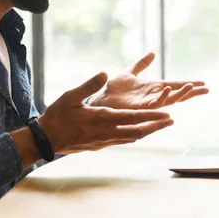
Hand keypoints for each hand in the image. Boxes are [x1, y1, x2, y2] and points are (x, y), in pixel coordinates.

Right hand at [38, 72, 173, 154]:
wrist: (46, 140)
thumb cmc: (57, 116)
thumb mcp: (70, 96)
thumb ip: (89, 85)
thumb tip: (105, 73)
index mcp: (101, 118)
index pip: (132, 118)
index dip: (151, 116)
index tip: (166, 114)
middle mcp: (106, 132)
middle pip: (137, 130)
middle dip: (155, 125)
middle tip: (172, 120)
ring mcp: (104, 140)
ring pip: (132, 137)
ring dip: (148, 131)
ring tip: (161, 126)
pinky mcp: (100, 145)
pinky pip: (122, 140)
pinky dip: (135, 135)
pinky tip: (140, 132)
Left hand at [88, 52, 208, 109]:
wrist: (101, 97)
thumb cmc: (114, 89)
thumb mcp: (130, 72)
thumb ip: (141, 64)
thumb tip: (152, 53)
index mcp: (153, 87)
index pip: (175, 85)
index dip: (188, 84)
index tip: (203, 83)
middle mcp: (154, 96)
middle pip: (177, 94)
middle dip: (192, 92)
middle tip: (206, 89)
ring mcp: (148, 102)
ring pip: (169, 100)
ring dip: (181, 94)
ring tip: (192, 87)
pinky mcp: (140, 107)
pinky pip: (154, 103)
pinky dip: (162, 97)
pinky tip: (168, 89)